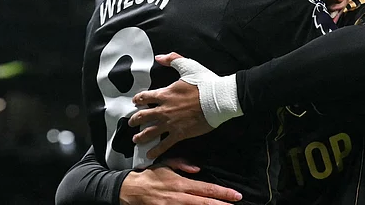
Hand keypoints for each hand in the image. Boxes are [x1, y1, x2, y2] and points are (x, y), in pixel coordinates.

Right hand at [120, 158, 241, 204]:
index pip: (206, 189)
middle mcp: (178, 196)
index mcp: (180, 183)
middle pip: (204, 203)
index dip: (222, 193)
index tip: (235, 195)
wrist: (128, 190)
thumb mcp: (166, 164)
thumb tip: (197, 169)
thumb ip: (183, 164)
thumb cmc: (149, 176)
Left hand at [129, 52, 241, 159]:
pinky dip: (156, 150)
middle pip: (143, 116)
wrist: (218, 99)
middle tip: (132, 123)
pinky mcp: (179, 133)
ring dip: (141, 136)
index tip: (135, 102)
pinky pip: (164, 144)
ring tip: (136, 140)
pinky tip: (149, 155)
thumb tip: (159, 57)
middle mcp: (164, 109)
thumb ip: (172, 60)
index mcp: (165, 93)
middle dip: (135, 120)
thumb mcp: (188, 66)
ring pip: (150, 132)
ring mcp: (170, 123)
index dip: (138, 100)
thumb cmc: (205, 82)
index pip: (145, 97)